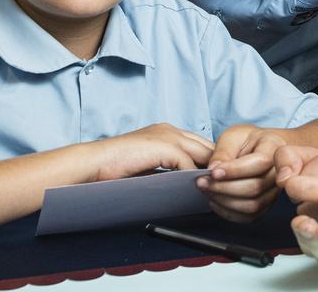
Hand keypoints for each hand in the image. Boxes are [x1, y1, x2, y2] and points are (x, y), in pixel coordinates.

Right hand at [90, 123, 213, 180]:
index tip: (214, 176)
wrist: (94, 163)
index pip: (198, 144)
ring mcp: (168, 136)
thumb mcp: (148, 165)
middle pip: (206, 145)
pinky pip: (188, 163)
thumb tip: (185, 181)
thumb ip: (167, 168)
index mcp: (165, 131)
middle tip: (222, 182)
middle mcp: (170, 130)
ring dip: (208, 170)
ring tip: (215, 187)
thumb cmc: (115, 167)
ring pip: (202, 152)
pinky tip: (197, 187)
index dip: (208, 160)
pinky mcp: (165, 146)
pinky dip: (194, 176)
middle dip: (215, 163)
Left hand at [197, 124, 286, 222]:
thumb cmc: (246, 141)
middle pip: (255, 188)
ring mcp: (274, 191)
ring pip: (252, 205)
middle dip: (224, 188)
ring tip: (206, 191)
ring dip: (224, 201)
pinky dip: (228, 212)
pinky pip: (249, 217)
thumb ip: (223, 151)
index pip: (259, 163)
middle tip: (202, 182)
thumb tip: (213, 169)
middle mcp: (279, 172)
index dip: (235, 170)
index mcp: (273, 148)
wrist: (258, 150)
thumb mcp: (233, 136)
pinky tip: (215, 201)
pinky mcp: (265, 205)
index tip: (213, 172)